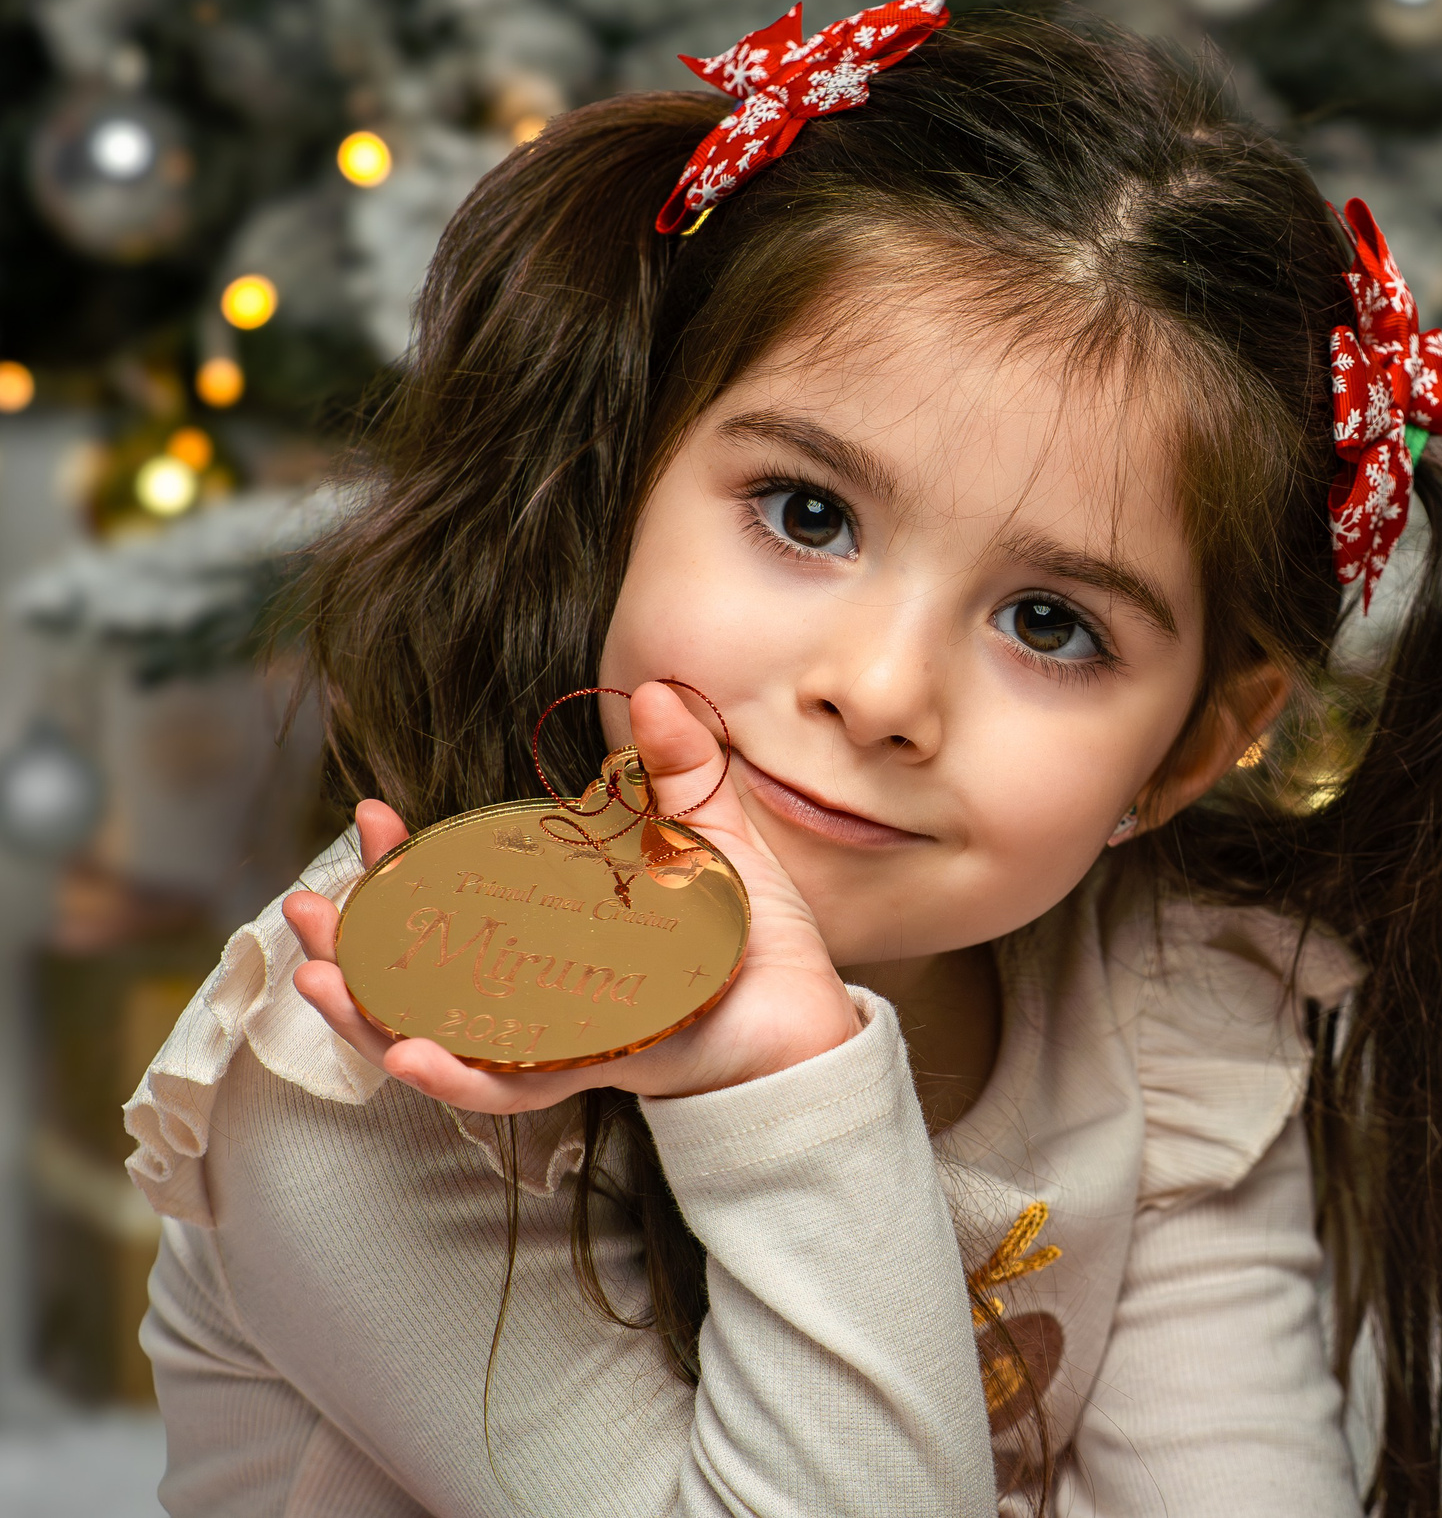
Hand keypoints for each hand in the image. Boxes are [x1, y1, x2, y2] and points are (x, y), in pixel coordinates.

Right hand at [288, 681, 862, 1114]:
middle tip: (302, 910)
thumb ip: (679, 770)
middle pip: (419, 969)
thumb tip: (652, 691)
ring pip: (438, 1031)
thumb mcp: (711, 838)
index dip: (401, 861)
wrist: (807, 1015)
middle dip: (352, 944)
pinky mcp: (593, 1070)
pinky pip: (512, 1082)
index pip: (453, 891)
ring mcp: (555, 1032)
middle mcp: (535, 984)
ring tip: (319, 982)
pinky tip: (413, 1052)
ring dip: (370, 1013)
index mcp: (548, 925)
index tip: (368, 813)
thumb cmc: (750, 936)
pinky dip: (458, 1073)